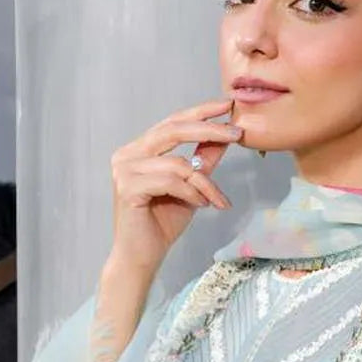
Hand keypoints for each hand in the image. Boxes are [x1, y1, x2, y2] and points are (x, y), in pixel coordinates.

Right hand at [108, 97, 244, 273]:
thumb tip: (224, 137)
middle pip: (173, 130)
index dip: (200, 111)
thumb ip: (202, 162)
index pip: (172, 122)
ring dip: (205, 182)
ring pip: (177, 163)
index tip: (226, 104)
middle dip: (209, 130)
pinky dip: (192, 193)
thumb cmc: (162, 225)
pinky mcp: (128, 187)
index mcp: (139, 149)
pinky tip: (200, 206)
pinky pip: (171, 181)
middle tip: (237, 133)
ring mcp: (125, 169)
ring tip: (216, 200)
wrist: (142, 257)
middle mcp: (128, 154)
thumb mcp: (191, 188)